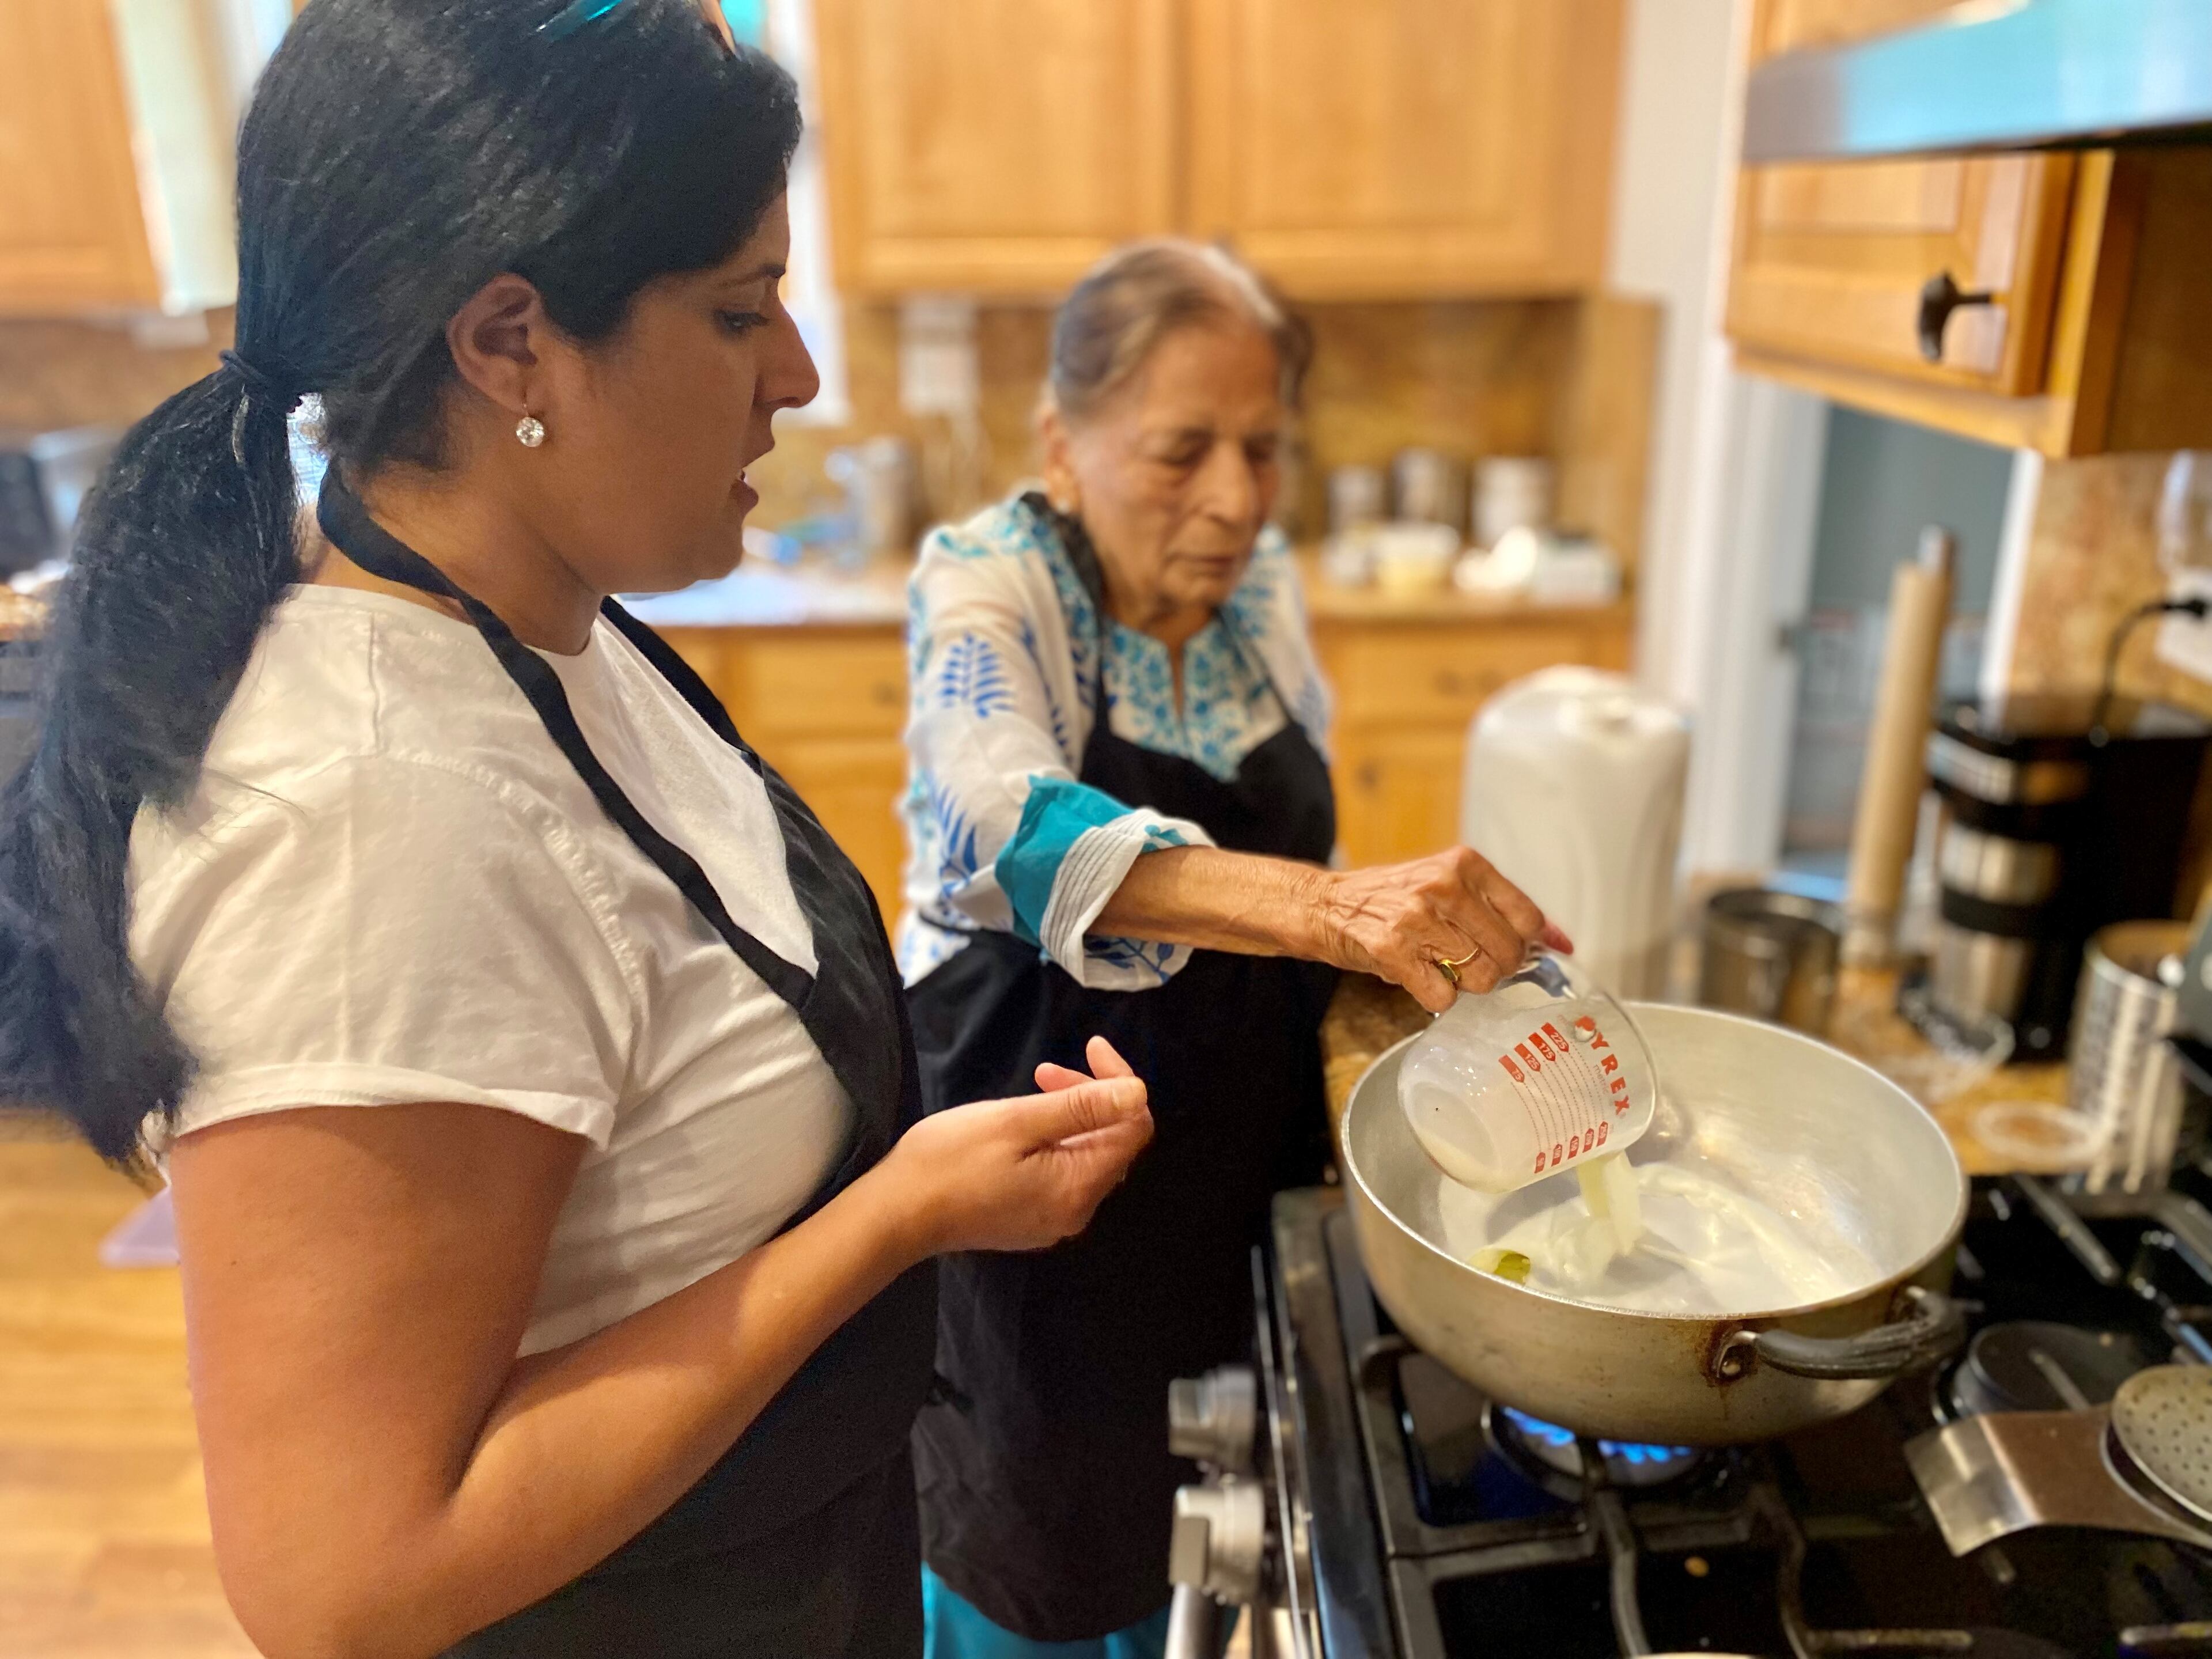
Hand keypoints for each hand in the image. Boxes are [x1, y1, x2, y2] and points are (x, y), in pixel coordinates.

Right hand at [880, 1037, 1152, 1256]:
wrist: (896, 1214)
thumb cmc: (950, 1160)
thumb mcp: (1017, 1122)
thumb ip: (1081, 1109)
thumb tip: (1140, 1093)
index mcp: (1079, 1187)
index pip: (1132, 1128)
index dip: (1121, 1082)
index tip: (1090, 1047)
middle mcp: (1077, 1211)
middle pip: (1111, 1143)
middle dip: (1090, 1097)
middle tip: (1046, 1070)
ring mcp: (1054, 1220)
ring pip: (1086, 1157)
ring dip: (1070, 1117)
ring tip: (1034, 1087)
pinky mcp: (1033, 1220)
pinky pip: (1063, 1174)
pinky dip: (1054, 1141)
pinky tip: (1024, 1125)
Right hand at [1303, 847, 1572, 1014]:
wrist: (1324, 905)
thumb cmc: (1390, 898)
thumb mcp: (1448, 884)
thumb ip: (1501, 907)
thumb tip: (1561, 941)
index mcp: (1464, 864)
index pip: (1527, 916)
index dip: (1524, 944)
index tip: (1510, 950)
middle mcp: (1444, 886)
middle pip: (1507, 953)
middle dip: (1492, 969)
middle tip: (1464, 962)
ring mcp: (1418, 918)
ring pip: (1479, 978)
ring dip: (1461, 985)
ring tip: (1436, 965)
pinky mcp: (1394, 951)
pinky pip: (1442, 997)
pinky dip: (1434, 997)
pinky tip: (1416, 975)